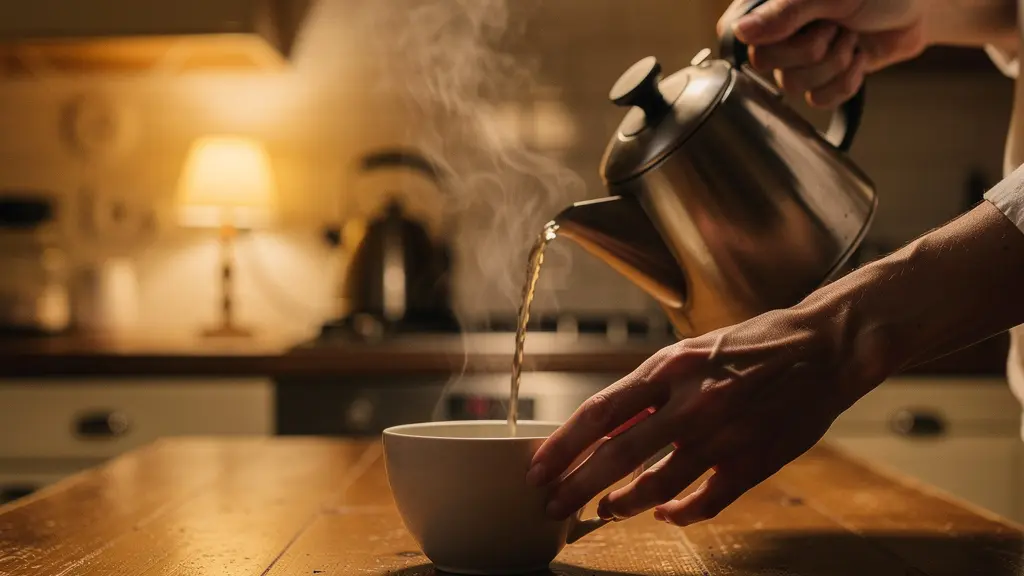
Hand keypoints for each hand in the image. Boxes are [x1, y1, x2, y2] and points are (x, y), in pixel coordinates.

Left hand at [526, 302, 886, 525]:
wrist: (825, 347)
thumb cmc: (752, 345)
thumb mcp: (692, 351)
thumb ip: (651, 390)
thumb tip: (608, 425)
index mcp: (671, 367)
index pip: (600, 412)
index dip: (563, 445)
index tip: (538, 468)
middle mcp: (693, 403)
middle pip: (618, 455)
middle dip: (577, 486)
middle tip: (551, 505)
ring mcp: (725, 436)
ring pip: (658, 486)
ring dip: (623, 503)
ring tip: (603, 510)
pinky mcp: (755, 462)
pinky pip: (707, 501)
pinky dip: (680, 513)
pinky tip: (664, 514)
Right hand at [717, 0, 926, 106]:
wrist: (917, 9)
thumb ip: (785, 12)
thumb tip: (741, 32)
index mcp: (769, 4)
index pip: (739, 34)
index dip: (770, 37)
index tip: (805, 22)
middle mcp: (777, 32)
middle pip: (764, 64)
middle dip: (811, 49)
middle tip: (835, 26)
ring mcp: (798, 58)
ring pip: (793, 85)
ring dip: (834, 62)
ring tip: (851, 38)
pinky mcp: (821, 80)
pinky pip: (818, 100)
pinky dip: (846, 81)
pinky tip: (857, 58)